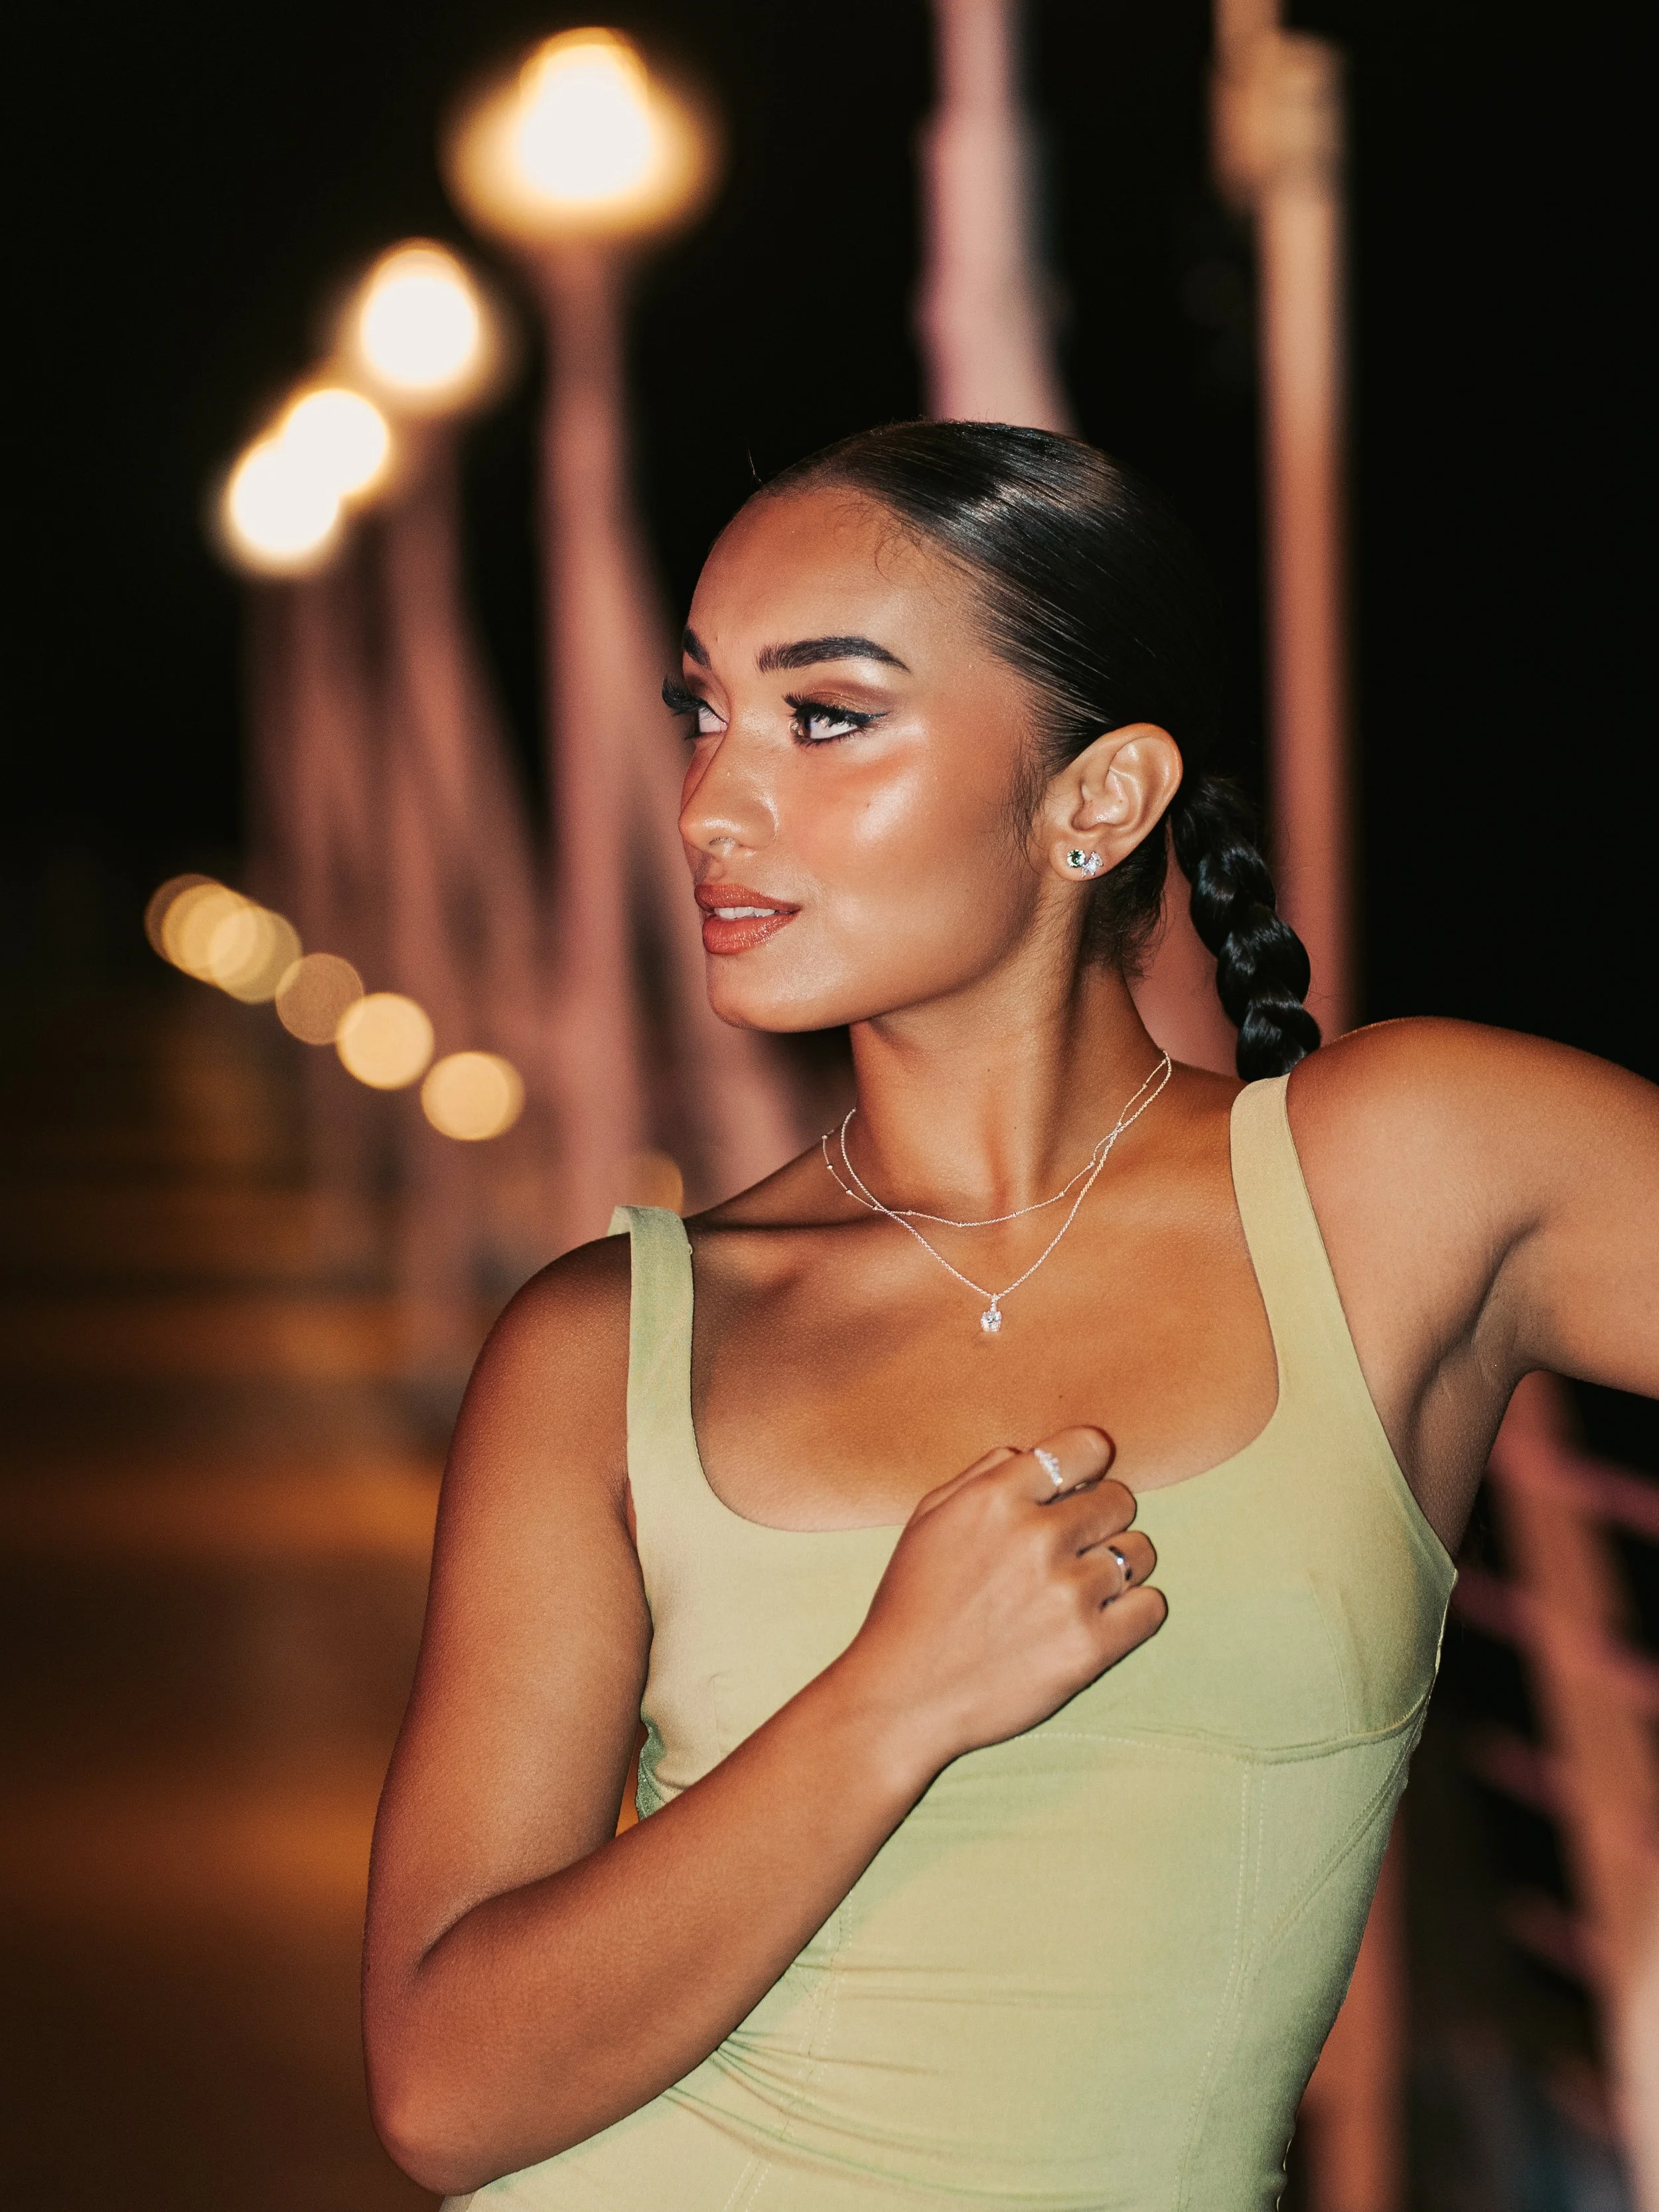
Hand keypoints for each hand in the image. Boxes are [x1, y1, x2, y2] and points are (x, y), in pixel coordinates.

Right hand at [836, 1427, 1164, 1781]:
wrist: (903, 1695)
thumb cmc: (913, 1603)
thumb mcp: (930, 1518)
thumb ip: (983, 1475)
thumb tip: (1032, 1454)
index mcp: (996, 1497)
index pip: (1084, 1447)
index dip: (1089, 1464)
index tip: (1080, 1486)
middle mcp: (1037, 1536)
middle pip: (1120, 1500)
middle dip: (1101, 1520)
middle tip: (1070, 1550)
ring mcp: (1067, 1592)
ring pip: (1140, 1552)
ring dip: (1118, 1567)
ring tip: (1080, 1590)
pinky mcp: (1090, 1647)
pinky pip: (1152, 1606)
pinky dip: (1134, 1612)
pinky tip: (1099, 1620)